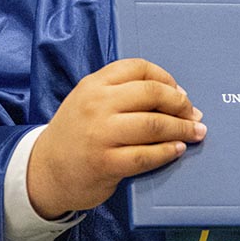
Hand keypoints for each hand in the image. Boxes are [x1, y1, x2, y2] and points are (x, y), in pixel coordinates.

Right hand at [27, 58, 204, 218]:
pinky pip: (147, 155)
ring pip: (154, 124)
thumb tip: (177, 95)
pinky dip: (168, 151)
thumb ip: (123, 92)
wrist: (43, 172)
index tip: (180, 92)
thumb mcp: (90, 100)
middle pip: (152, 94)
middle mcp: (97, 105)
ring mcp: (100, 134)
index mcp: (94, 84)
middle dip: (181, 104)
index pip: (139, 68)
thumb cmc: (77, 133)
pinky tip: (178, 149)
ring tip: (196, 132)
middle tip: (194, 114)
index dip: (166, 79)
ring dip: (182, 128)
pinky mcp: (105, 163)